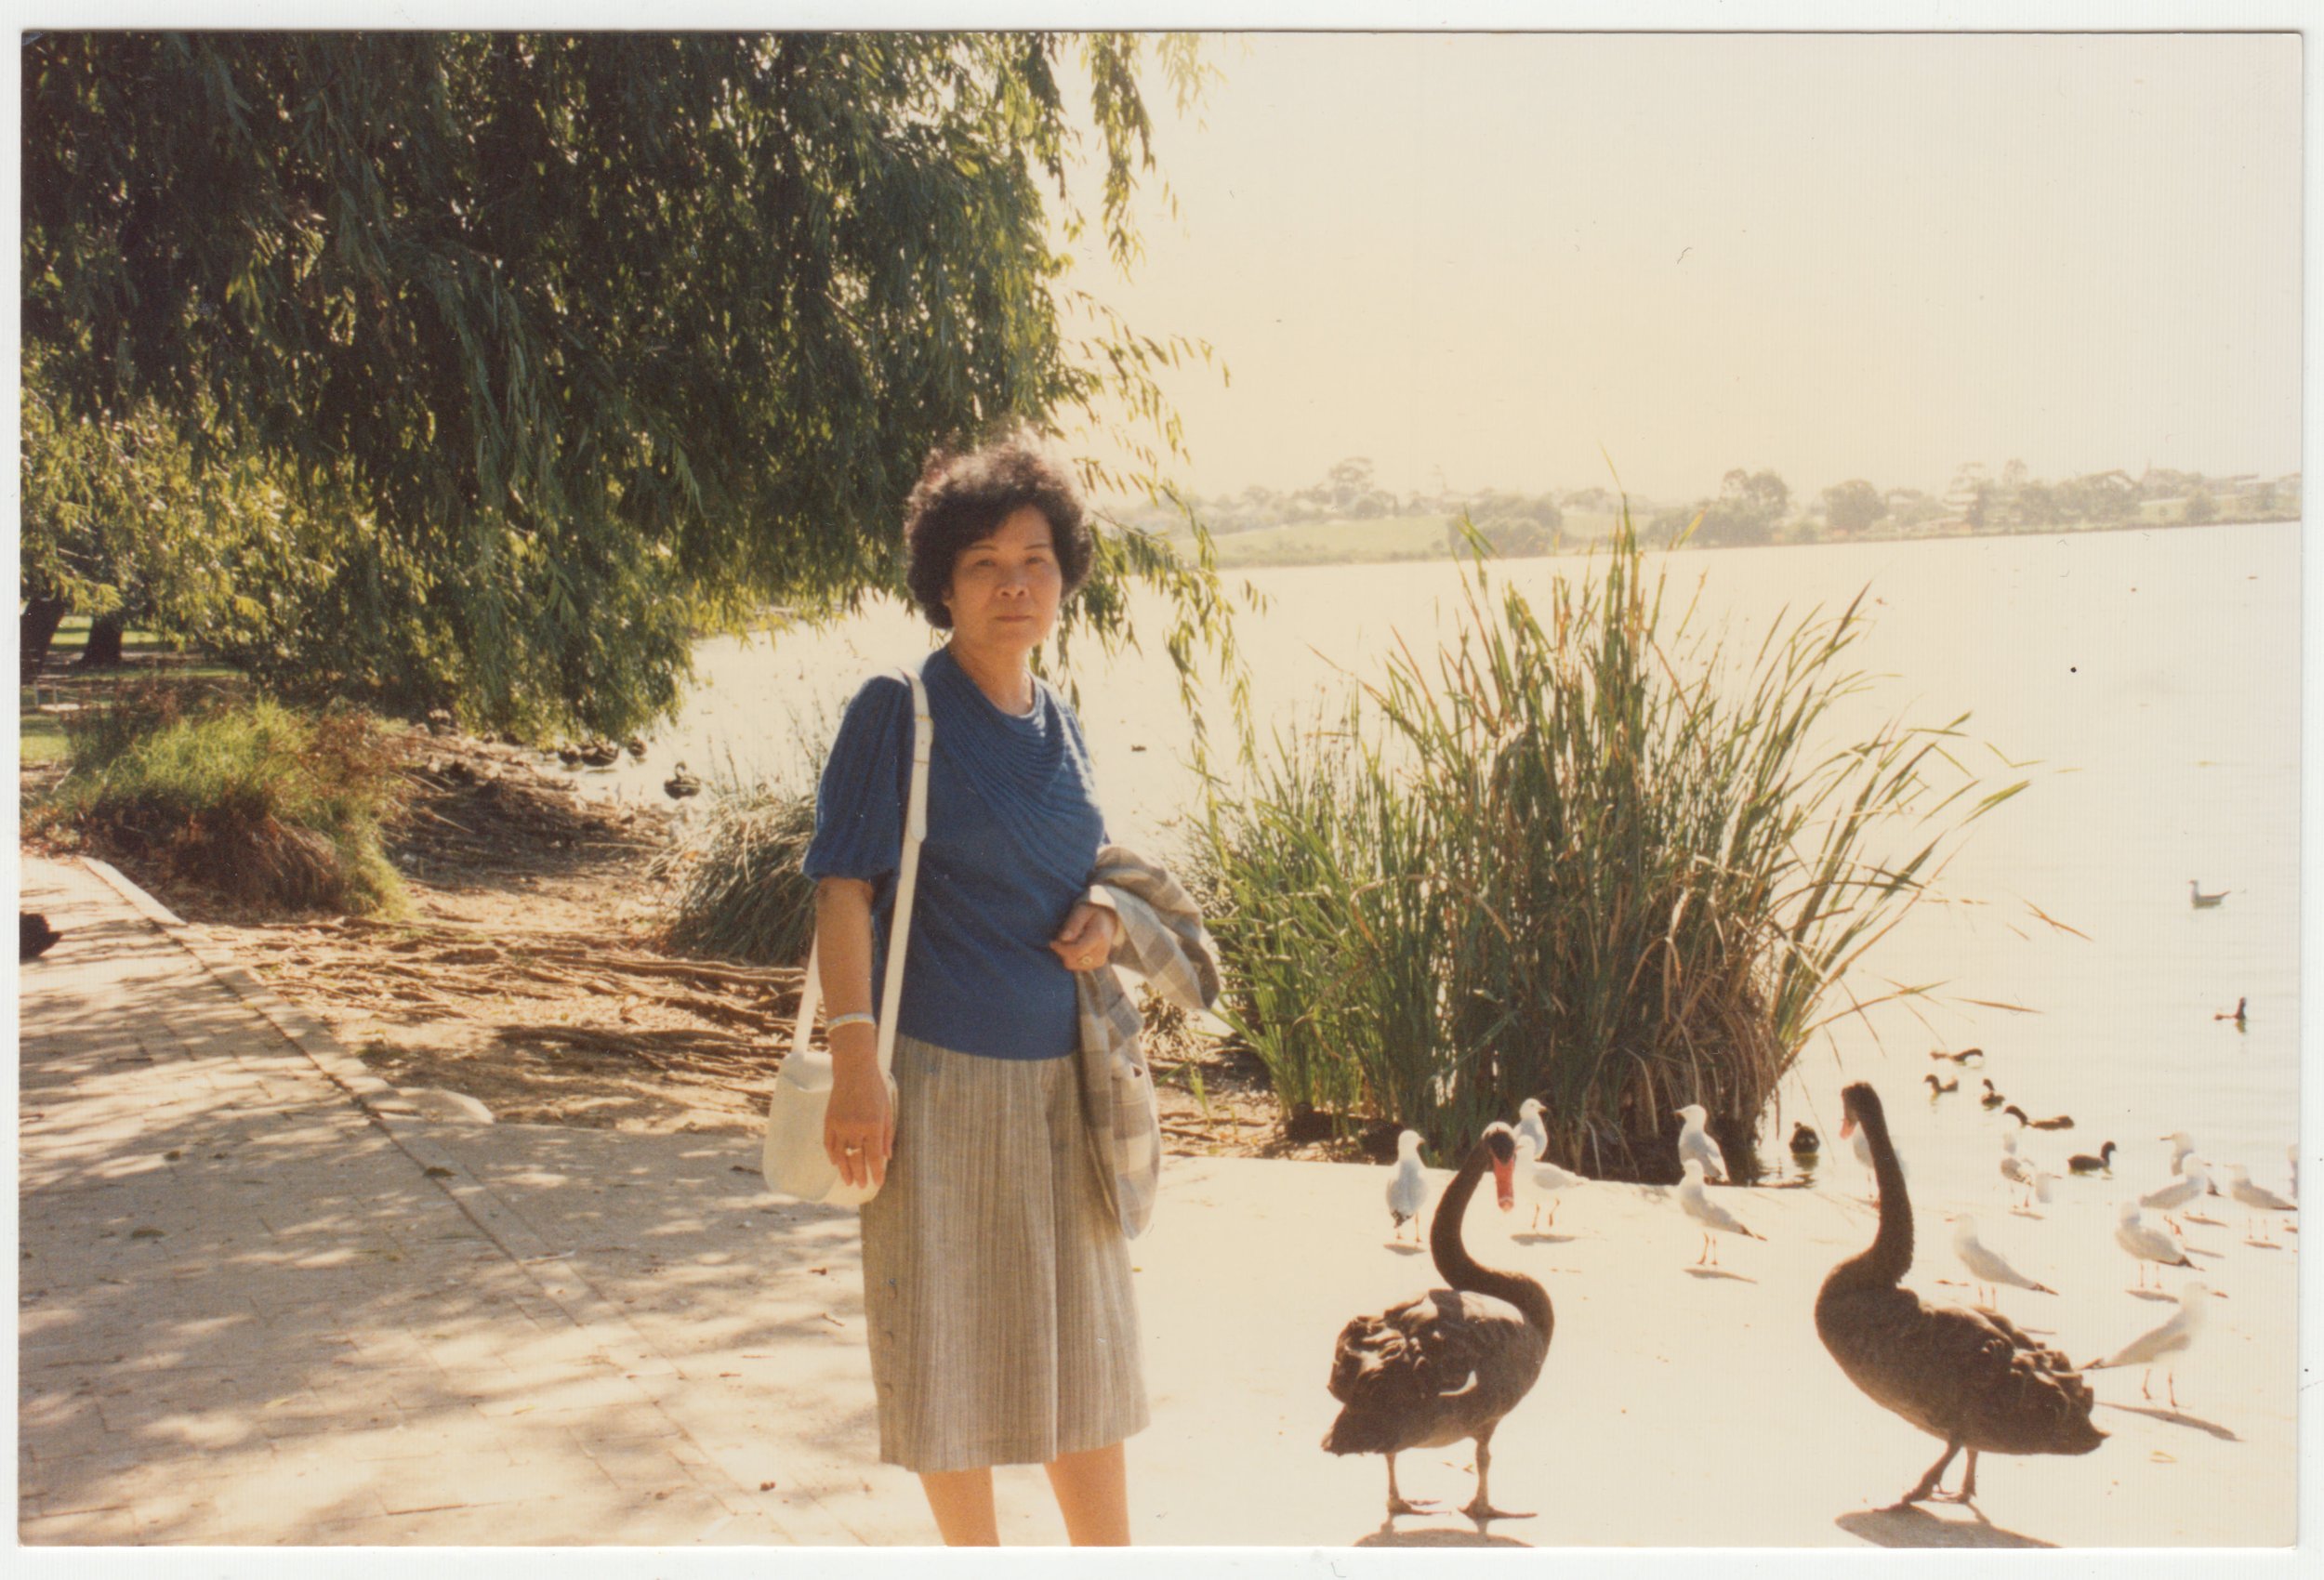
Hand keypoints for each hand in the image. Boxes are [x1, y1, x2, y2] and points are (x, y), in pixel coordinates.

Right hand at [823, 1032, 893, 1190]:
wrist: (853, 1071)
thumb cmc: (875, 1089)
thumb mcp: (887, 1111)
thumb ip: (887, 1136)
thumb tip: (888, 1157)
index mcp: (873, 1126)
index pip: (874, 1156)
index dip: (876, 1172)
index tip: (878, 1182)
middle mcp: (855, 1128)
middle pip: (856, 1159)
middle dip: (860, 1174)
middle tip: (862, 1186)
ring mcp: (839, 1125)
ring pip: (841, 1155)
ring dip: (844, 1170)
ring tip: (848, 1181)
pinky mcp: (828, 1121)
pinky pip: (828, 1144)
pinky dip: (832, 1155)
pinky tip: (836, 1163)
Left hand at [1049, 901, 1117, 973]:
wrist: (1107, 919)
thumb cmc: (1090, 913)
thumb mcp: (1081, 912)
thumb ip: (1073, 925)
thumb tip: (1063, 938)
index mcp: (1098, 936)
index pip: (1076, 951)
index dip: (1061, 948)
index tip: (1052, 942)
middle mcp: (1101, 951)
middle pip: (1073, 960)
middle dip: (1063, 951)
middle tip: (1061, 940)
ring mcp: (1100, 959)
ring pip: (1073, 965)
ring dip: (1067, 954)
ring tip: (1070, 941)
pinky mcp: (1098, 963)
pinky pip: (1077, 966)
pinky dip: (1072, 957)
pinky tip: (1075, 947)